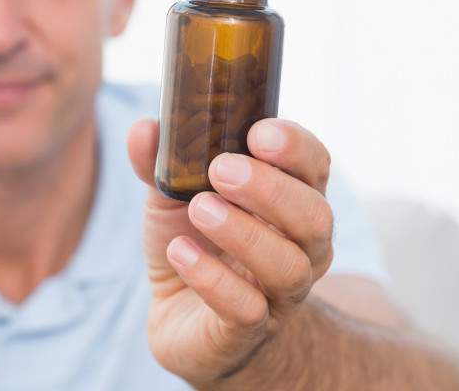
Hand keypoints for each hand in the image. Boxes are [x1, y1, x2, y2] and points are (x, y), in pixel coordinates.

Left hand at [127, 118, 334, 386]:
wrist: (183, 317)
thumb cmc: (194, 240)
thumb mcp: (172, 195)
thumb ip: (160, 161)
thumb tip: (144, 128)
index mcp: (289, 199)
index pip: (315, 167)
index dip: (295, 147)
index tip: (258, 132)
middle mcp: (300, 246)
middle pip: (314, 217)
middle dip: (270, 189)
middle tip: (221, 171)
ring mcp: (280, 293)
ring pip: (287, 266)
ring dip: (241, 233)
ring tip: (199, 209)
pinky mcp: (248, 330)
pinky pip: (247, 308)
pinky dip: (211, 277)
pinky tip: (180, 252)